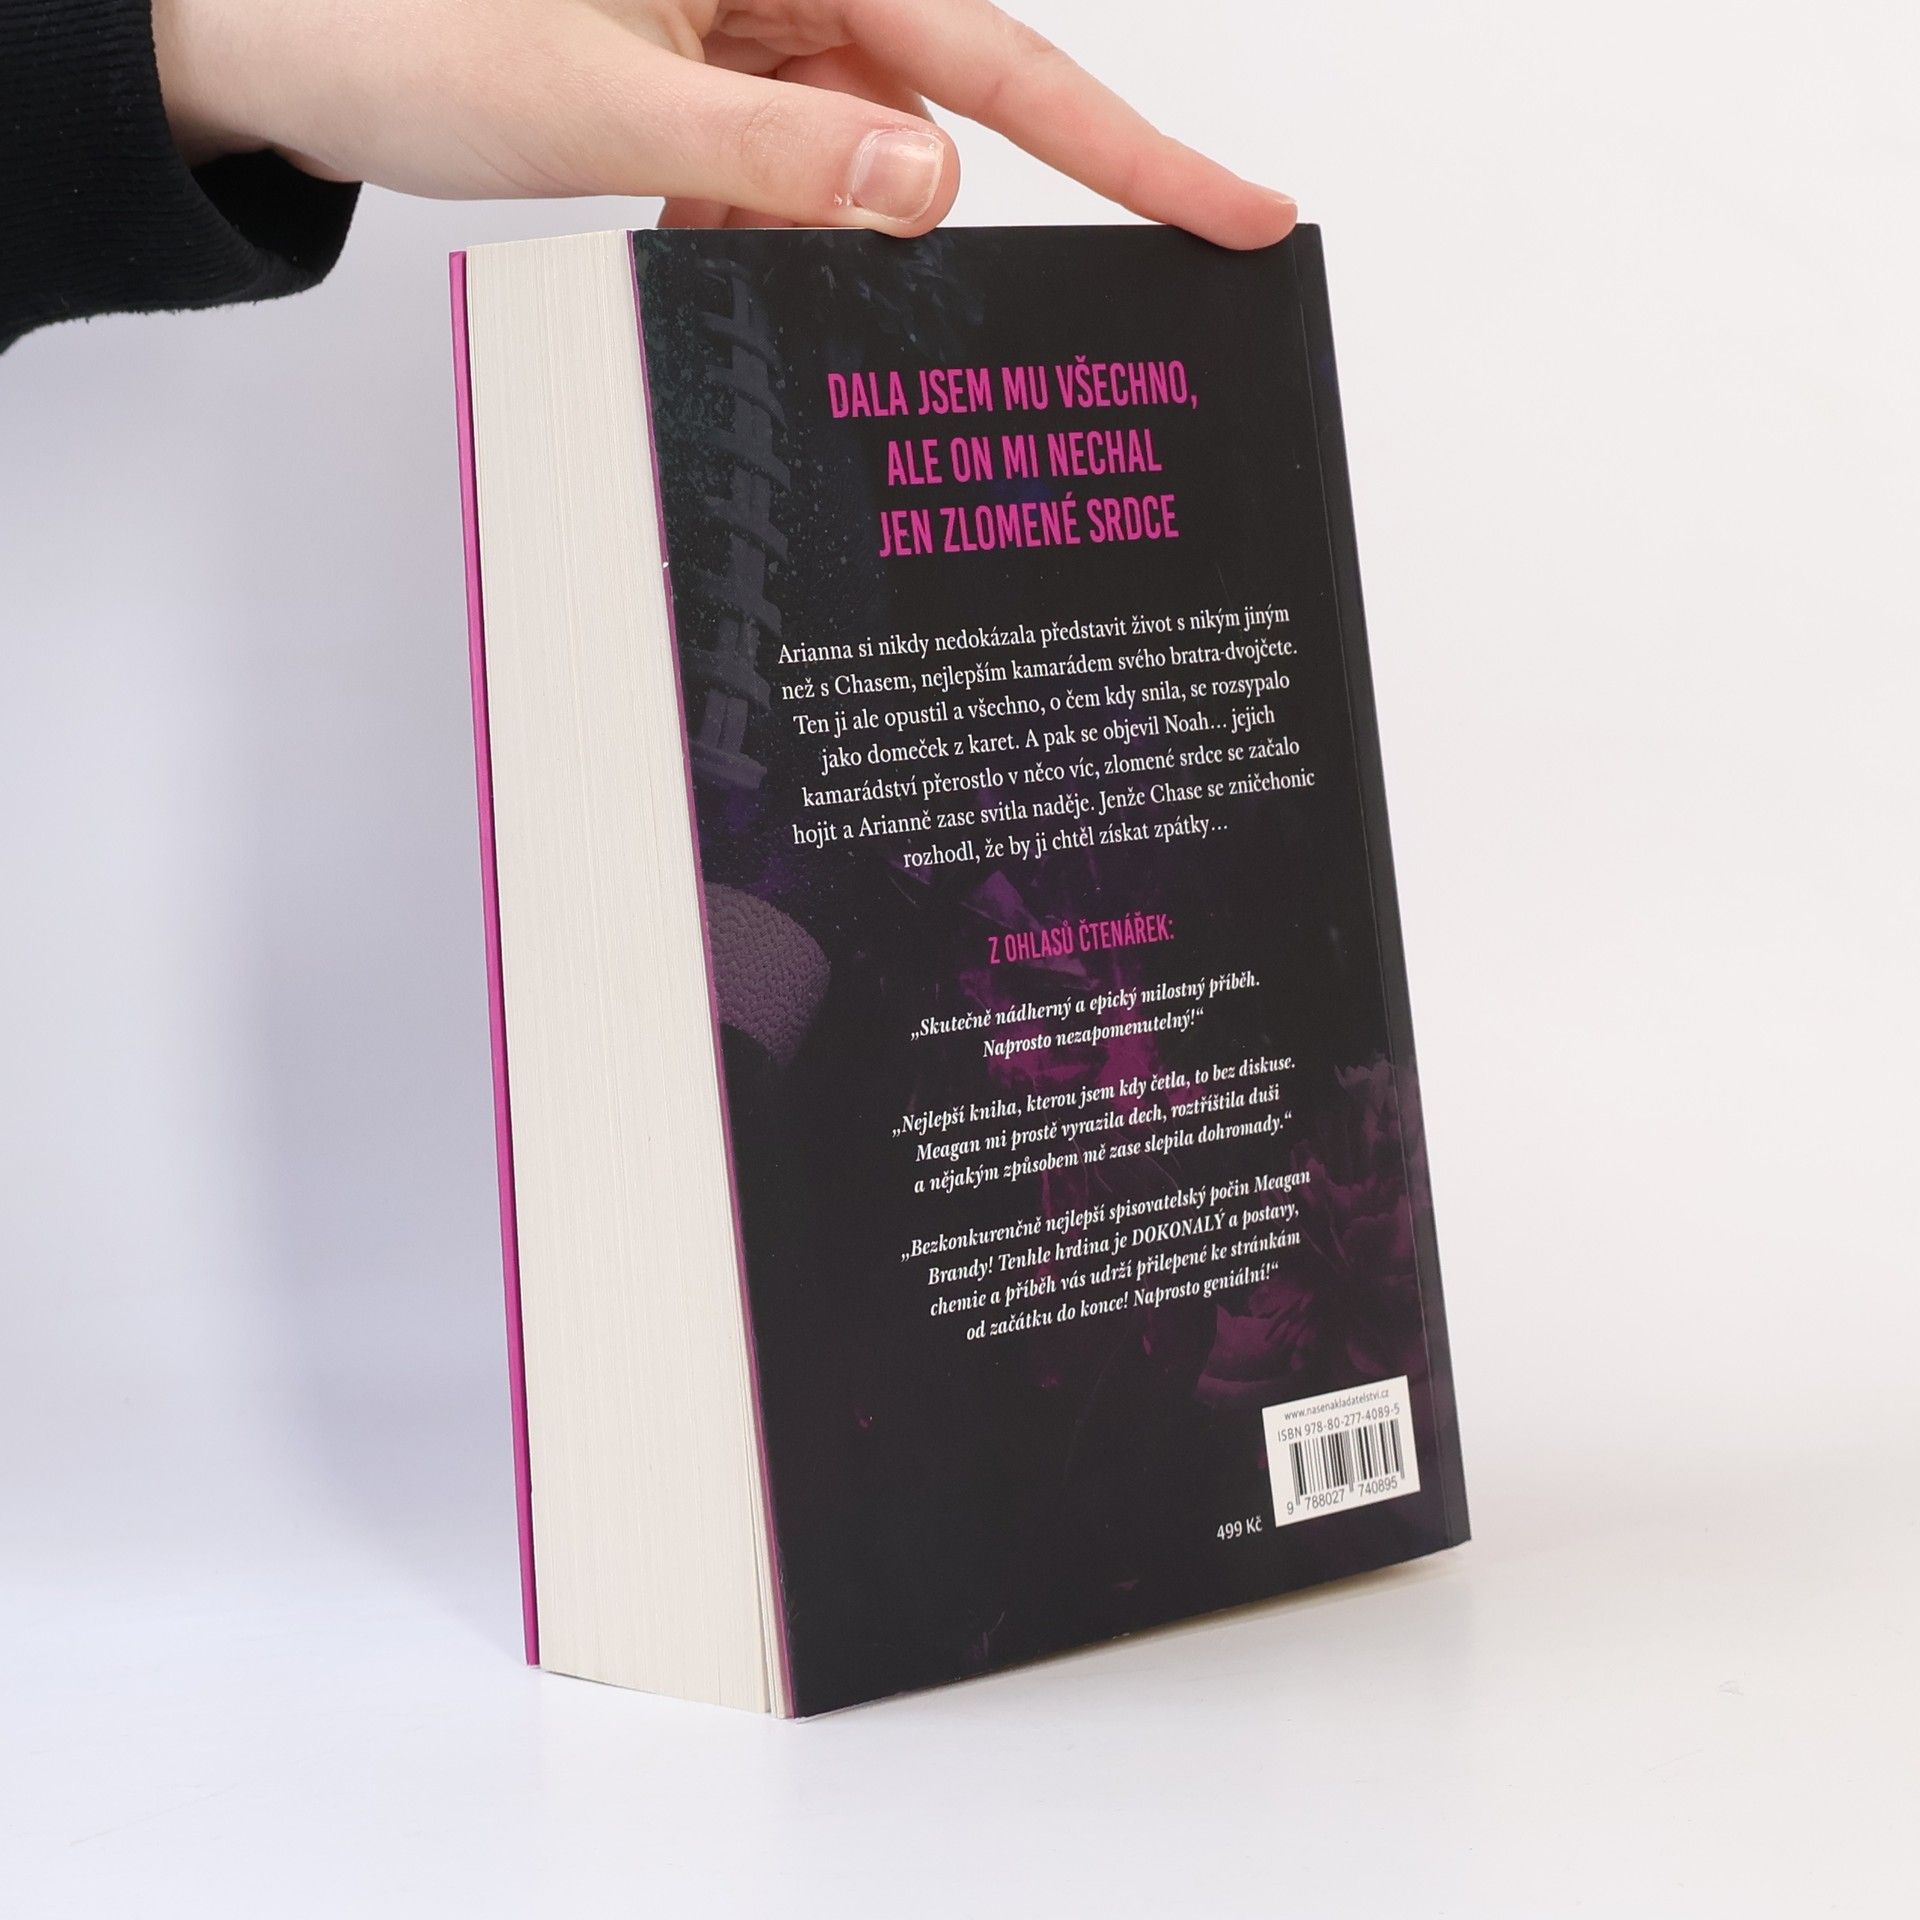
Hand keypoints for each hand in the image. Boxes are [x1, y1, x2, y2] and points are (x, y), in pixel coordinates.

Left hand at [152, 0, 1293, 247]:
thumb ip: (783, 154)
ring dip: (802, 227)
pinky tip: (686, 227)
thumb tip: (935, 192)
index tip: (1243, 212)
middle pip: (932, 104)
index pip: (1000, 54)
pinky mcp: (706, 60)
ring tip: (694, 232)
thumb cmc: (399, 27)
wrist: (269, 37)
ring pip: (851, 148)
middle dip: (902, 217)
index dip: (1135, 145)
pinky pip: (783, 156)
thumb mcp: (604, 102)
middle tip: (873, 293)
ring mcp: (744, 16)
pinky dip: (752, 216)